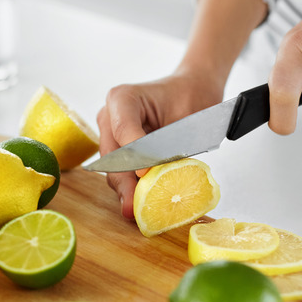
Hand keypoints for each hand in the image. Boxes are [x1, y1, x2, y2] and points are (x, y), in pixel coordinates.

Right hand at [96, 70, 223, 218]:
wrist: (192, 91)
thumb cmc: (191, 96)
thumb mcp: (186, 118)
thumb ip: (169, 145)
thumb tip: (159, 177)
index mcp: (122, 98)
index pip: (122, 130)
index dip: (133, 156)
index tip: (146, 174)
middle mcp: (110, 115)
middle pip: (112, 155)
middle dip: (125, 182)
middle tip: (135, 208)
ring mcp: (110, 134)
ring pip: (112, 168)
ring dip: (127, 189)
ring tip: (140, 211)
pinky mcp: (117, 150)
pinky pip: (121, 172)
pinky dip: (132, 188)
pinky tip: (143, 203)